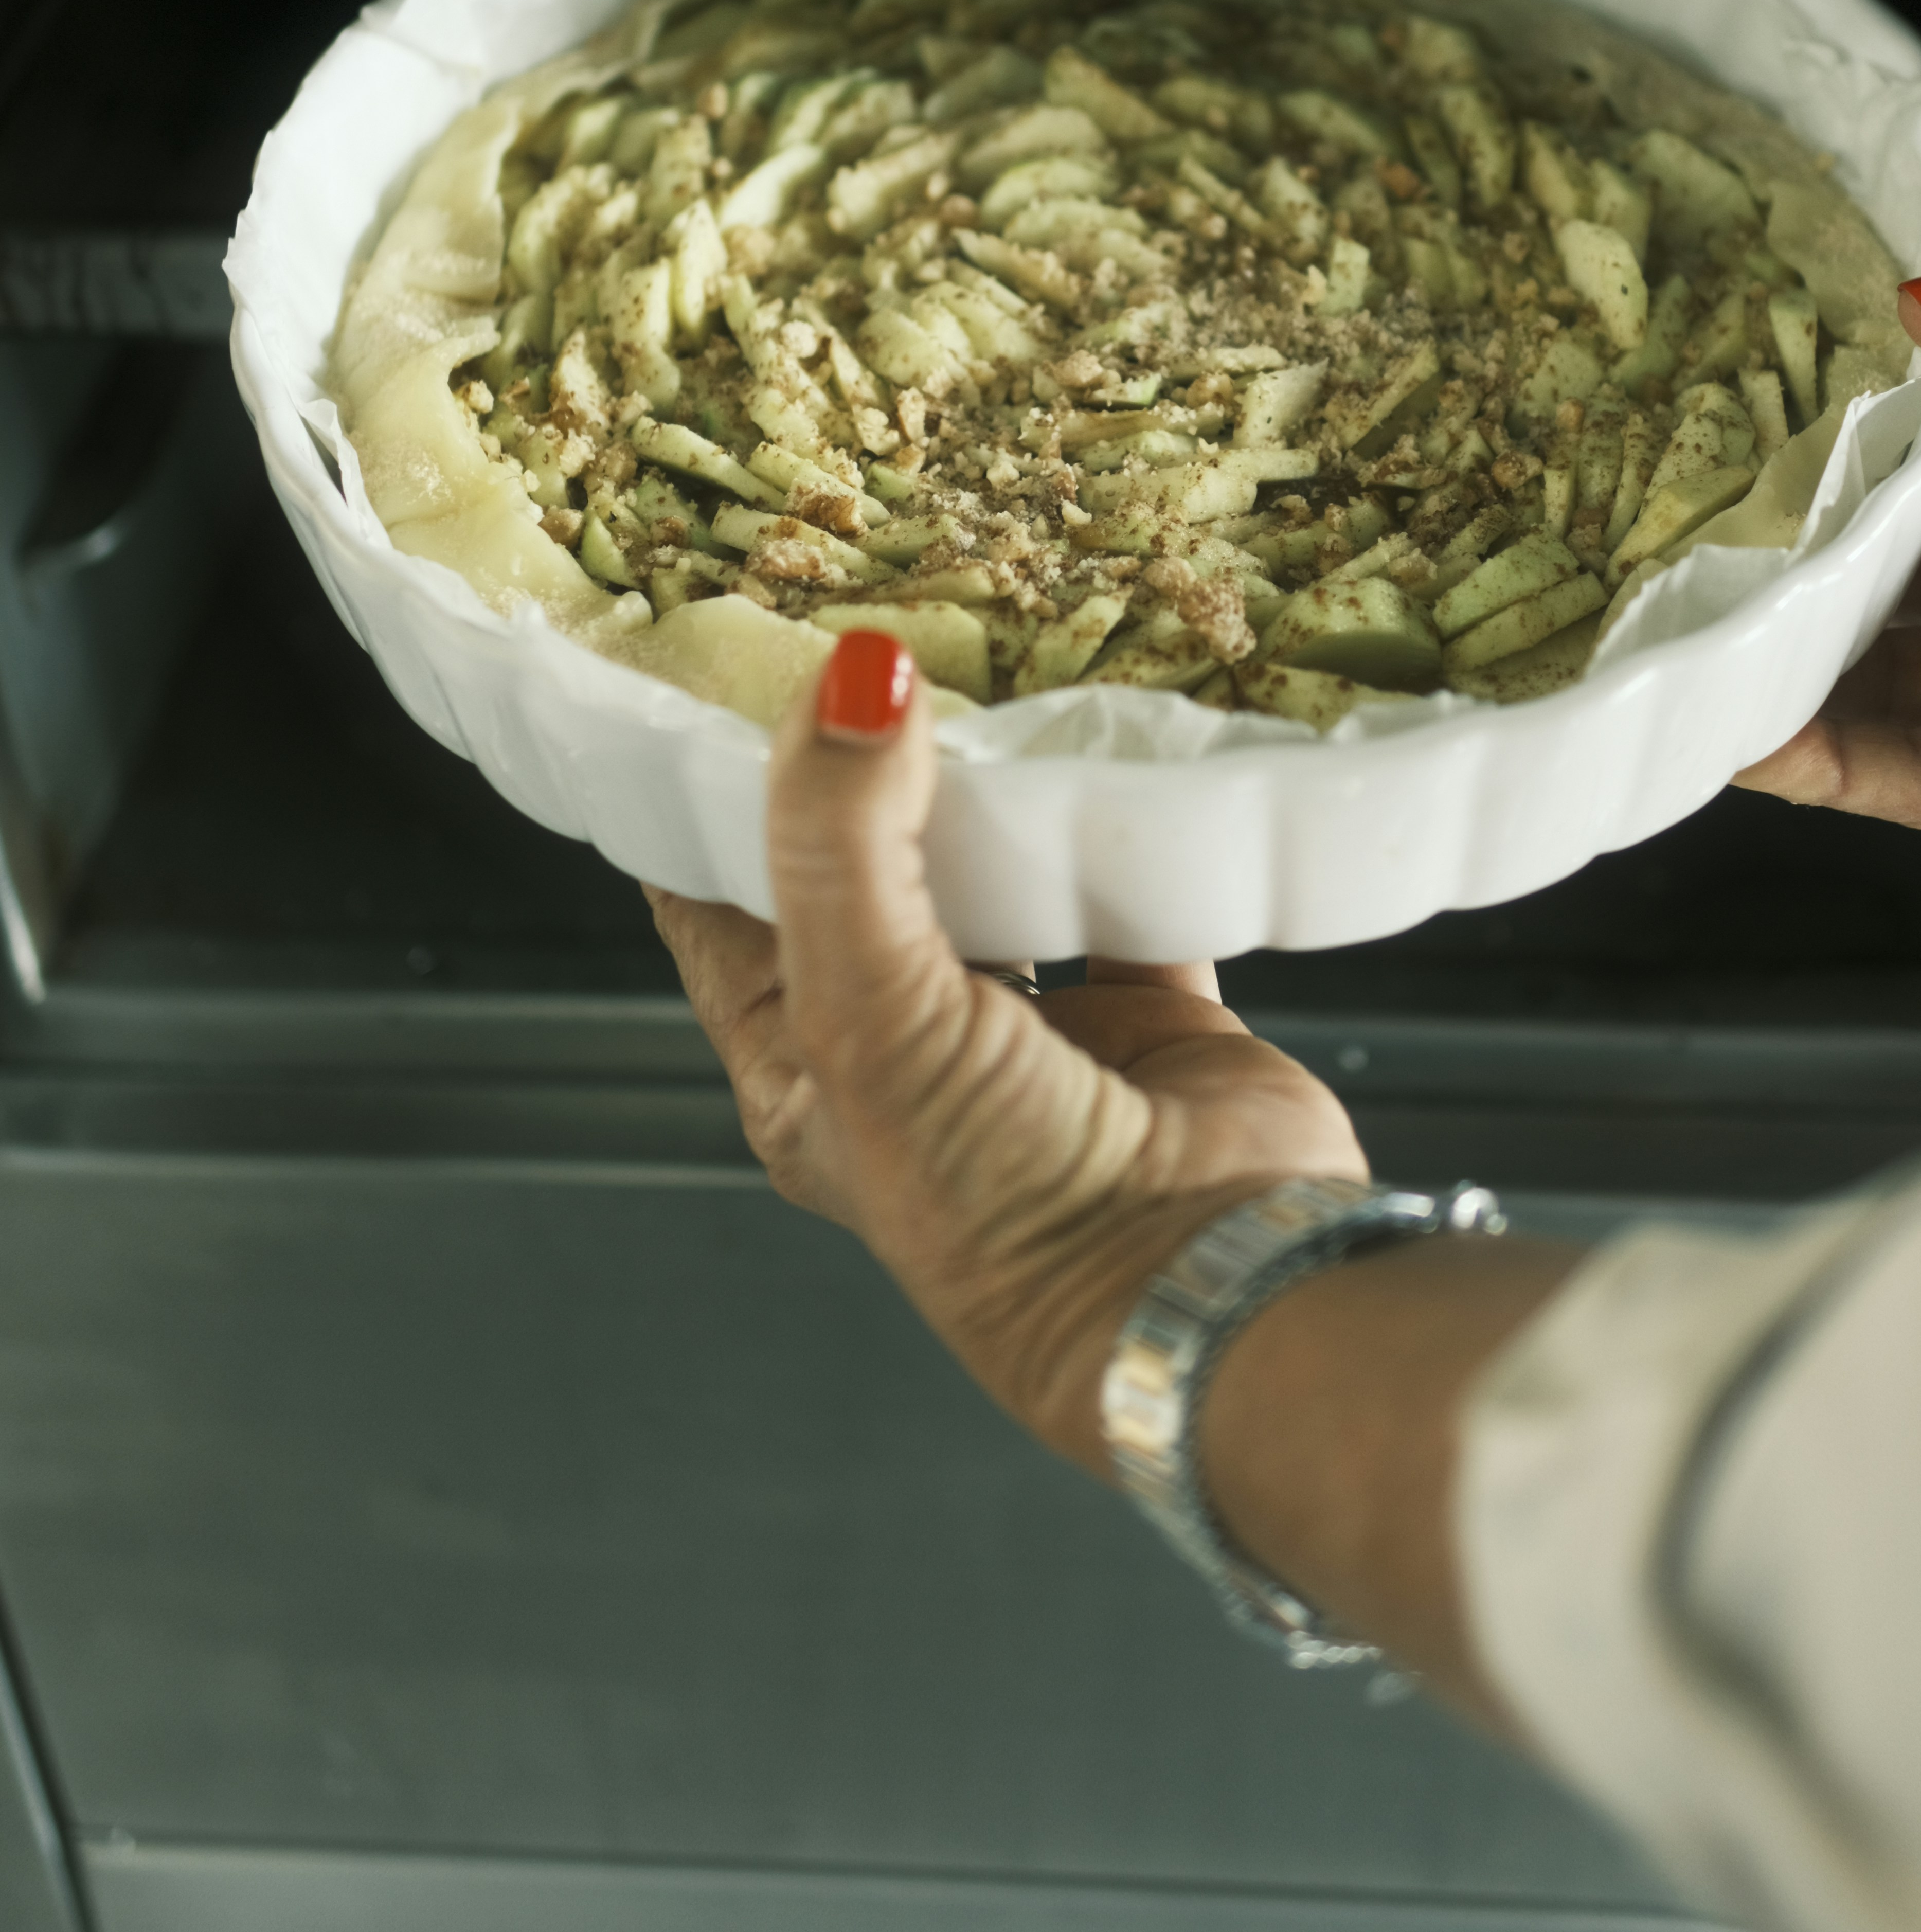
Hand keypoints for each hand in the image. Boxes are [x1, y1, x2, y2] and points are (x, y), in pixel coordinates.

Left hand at [645, 635, 1366, 1478]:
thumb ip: (843, 837)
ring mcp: (1035, 1038)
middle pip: (863, 879)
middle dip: (859, 774)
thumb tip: (851, 671)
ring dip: (991, 797)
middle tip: (859, 641)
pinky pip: (1128, 895)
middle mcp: (912, 1055)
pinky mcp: (1153, 1021)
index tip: (704, 675)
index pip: (721, 910)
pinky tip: (1112, 755)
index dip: (705, 801)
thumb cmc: (1004, 1198)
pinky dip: (1124, 832)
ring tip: (981, 673)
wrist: (1206, 1290)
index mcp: (808, 1074)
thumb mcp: (870, 1009)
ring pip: (996, 879)